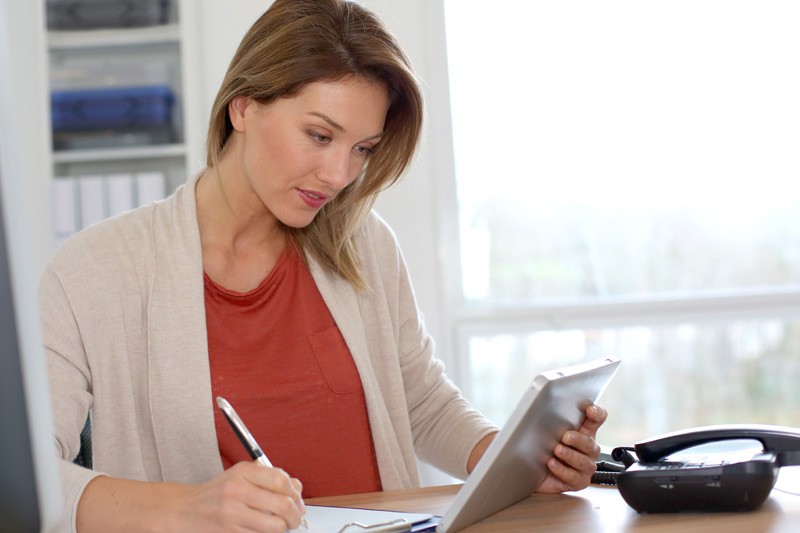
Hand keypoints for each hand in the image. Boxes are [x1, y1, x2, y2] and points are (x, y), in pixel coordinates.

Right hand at [174, 461, 305, 531]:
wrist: (184, 510)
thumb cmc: (217, 493)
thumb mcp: (240, 476)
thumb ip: (269, 478)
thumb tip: (297, 488)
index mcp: (242, 472)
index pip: (280, 479)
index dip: (295, 492)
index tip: (297, 499)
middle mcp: (237, 491)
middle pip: (282, 505)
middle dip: (295, 515)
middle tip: (295, 518)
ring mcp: (232, 514)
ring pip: (274, 526)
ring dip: (283, 529)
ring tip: (280, 526)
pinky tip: (264, 531)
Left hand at [535, 404, 606, 493]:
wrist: (534, 472)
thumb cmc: (545, 449)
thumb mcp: (549, 432)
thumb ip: (555, 421)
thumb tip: (549, 410)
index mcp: (584, 432)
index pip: (596, 420)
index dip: (597, 413)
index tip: (590, 410)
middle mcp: (588, 449)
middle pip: (590, 443)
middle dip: (578, 439)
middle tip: (565, 436)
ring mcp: (585, 466)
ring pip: (583, 461)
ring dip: (570, 455)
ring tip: (557, 450)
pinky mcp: (579, 481)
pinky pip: (574, 477)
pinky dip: (562, 470)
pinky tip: (552, 464)